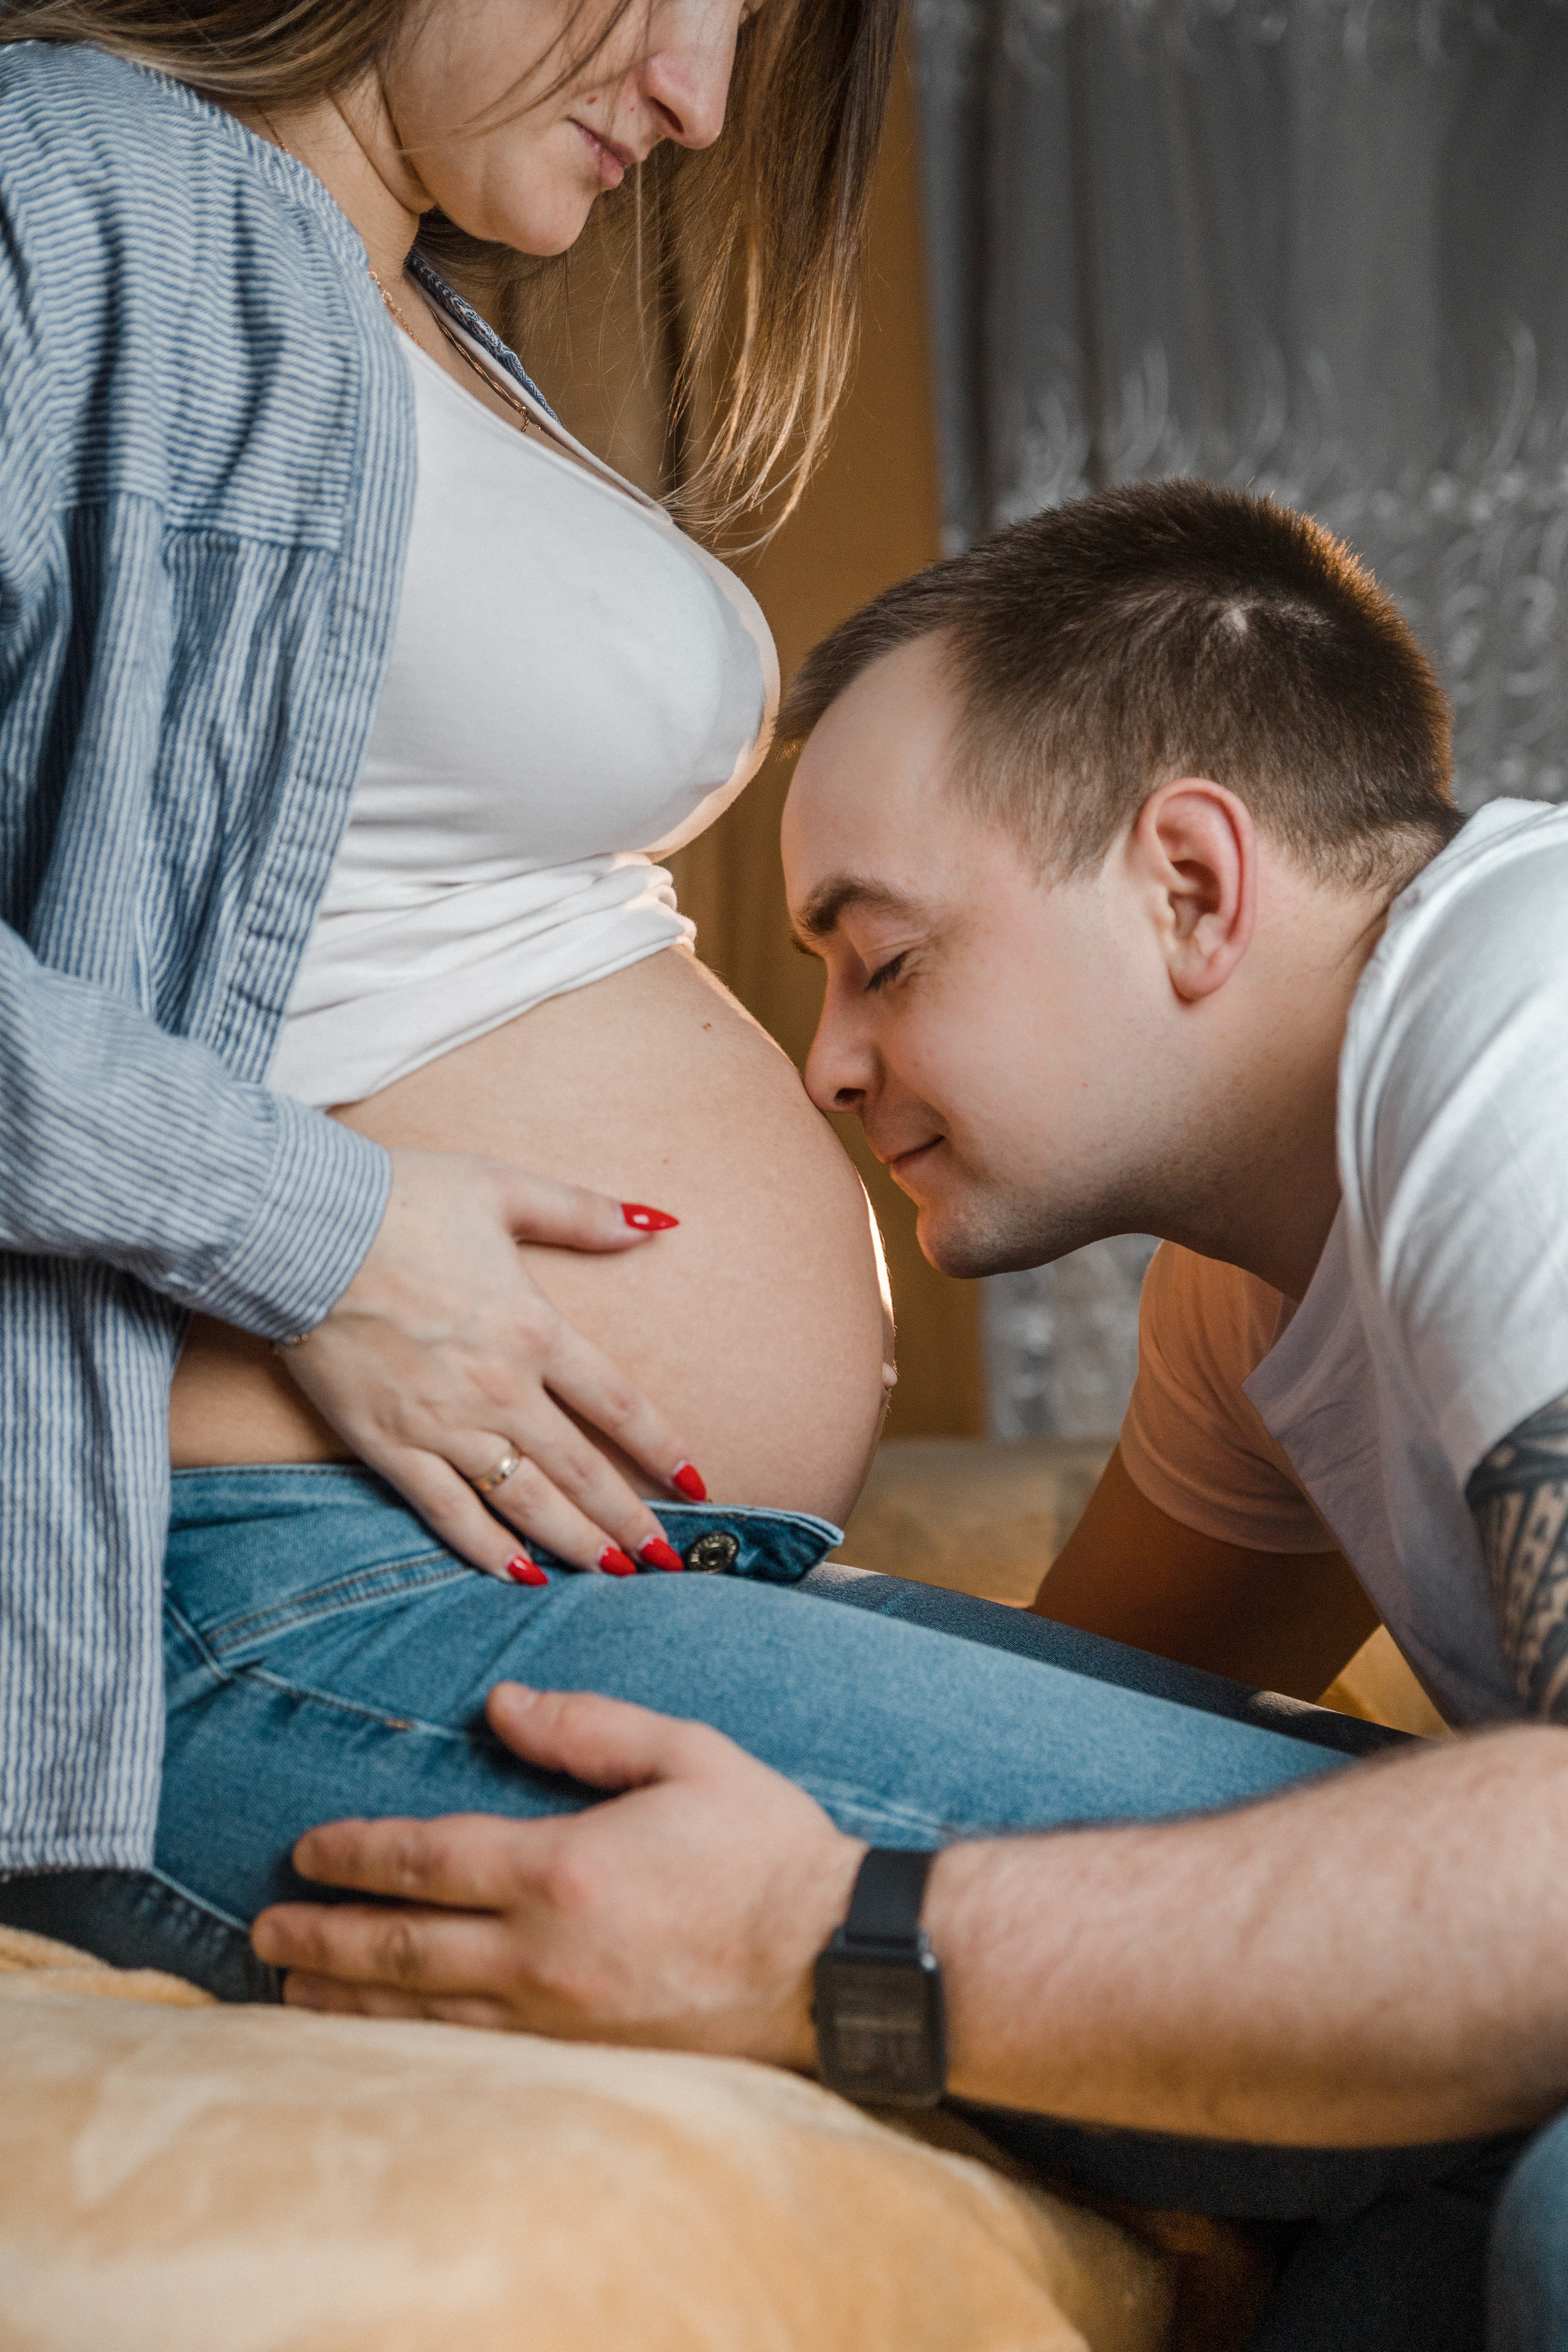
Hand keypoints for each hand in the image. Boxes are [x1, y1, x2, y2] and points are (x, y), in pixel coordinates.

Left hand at [252, 1684, 864, 2062]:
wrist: (832, 1957)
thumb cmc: (765, 1846)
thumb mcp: (687, 1754)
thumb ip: (589, 1726)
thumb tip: (504, 1702)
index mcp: (563, 1868)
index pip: (427, 1860)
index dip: (358, 1856)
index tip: (307, 1850)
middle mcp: (545, 1953)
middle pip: (404, 1950)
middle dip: (324, 1938)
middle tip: (263, 1931)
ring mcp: (561, 2018)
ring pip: (426, 2014)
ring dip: (347, 2002)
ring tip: (290, 1989)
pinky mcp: (586, 2057)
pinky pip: (473, 2052)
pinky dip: (410, 2044)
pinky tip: (381, 2037)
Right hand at [280, 1151, 701, 1576]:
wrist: (300, 1231)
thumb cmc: (402, 1200)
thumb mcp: (505, 1189)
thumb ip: (583, 1213)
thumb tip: (655, 1221)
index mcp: (534, 1329)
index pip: (618, 1405)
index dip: (662, 1448)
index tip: (695, 1482)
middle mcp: (498, 1389)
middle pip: (581, 1470)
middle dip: (629, 1519)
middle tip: (667, 1557)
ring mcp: (442, 1424)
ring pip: (524, 1502)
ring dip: (574, 1543)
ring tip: (614, 1574)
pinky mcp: (388, 1445)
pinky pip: (448, 1512)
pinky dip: (486, 1549)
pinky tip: (520, 1574)